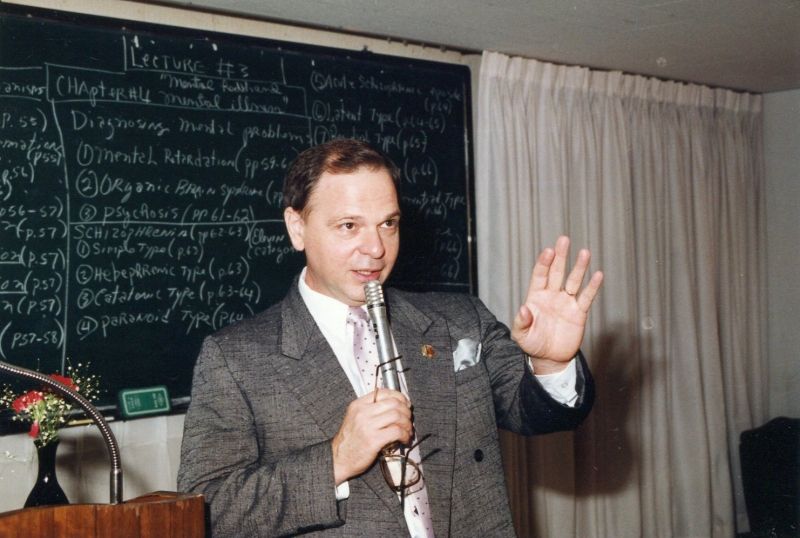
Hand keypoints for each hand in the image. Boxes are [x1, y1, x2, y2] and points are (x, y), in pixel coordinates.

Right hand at [331, 389, 411, 484]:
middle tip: (408, 419)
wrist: (338, 459)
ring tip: (407, 431)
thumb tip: (395, 406)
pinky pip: (397, 431)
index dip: (399, 397)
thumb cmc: (349, 441)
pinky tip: (404, 439)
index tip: (405, 404)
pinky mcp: (374, 440)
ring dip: (407, 424)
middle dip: (406, 411)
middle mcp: (362, 412)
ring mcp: (368, 426)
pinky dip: (405, 435)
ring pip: (397, 416)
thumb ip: (370, 410)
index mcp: (358, 405)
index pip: (384, 392)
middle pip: (394, 403)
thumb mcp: (355, 418)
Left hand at [511, 236, 602, 373]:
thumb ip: (521, 322)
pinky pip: (586, 297)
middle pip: (557, 272)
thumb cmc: (532, 343)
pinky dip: (593, 286)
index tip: (548, 251)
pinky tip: (598, 275)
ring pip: (574, 281)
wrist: (549, 358)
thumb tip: (523, 309)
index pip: (540, 275)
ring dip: (579, 267)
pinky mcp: (579, 313)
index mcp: (536, 297)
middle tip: (564, 240)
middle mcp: (552, 295)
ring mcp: (566, 302)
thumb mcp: (521, 335)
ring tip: (584, 252)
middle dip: (560, 256)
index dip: (543, 263)